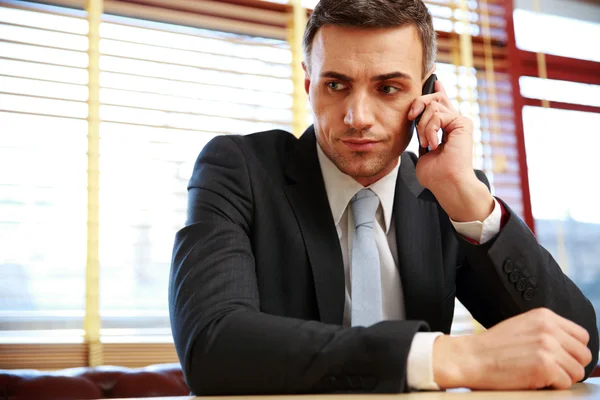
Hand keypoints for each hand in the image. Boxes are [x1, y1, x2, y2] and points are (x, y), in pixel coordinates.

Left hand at [408, 80, 492, 221]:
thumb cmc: (435, 175)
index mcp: (446, 128)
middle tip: (410, 118)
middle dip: (418, 103)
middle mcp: (455, 122)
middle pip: (434, 97)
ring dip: (422, 126)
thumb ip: (422, 134)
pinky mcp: (463, 123)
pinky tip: (433, 144)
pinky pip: (438, 114)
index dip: (438, 88)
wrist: (447, 184)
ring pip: (432, 105)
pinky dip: (430, 129)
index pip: (442, 103)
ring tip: (426, 144)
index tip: (434, 77)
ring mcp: (460, 121)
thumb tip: (415, 121)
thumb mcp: (423, 151)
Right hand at [433, 308, 592, 389]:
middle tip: (550, 370)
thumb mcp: (522, 327)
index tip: (560, 359)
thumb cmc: (492, 347)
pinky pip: (565, 383)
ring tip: (539, 374)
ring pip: (577, 371)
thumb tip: (573, 349)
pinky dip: (552, 386)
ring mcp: (547, 346)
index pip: (581, 336)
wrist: (469, 358)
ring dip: (562, 378)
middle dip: (570, 366)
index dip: (572, 351)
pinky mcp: (544, 365)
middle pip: (584, 355)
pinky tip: (533, 379)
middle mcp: (549, 328)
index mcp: (544, 316)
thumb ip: (547, 332)